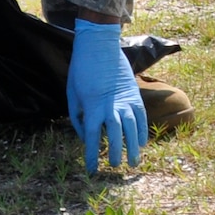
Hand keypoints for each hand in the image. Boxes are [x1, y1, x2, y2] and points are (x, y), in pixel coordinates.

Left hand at [66, 19, 146, 173]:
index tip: (92, 169)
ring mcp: (125, 99)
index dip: (91, 155)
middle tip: (114, 166)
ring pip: (132, 128)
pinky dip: (142, 130)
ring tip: (134, 161)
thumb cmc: (81, 70)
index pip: (92, 137)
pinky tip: (141, 142)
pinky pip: (141, 115)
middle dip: (115, 153)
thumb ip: (78, 117)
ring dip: (133, 146)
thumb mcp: (72, 94)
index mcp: (92, 107)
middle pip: (115, 135)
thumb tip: (85, 135)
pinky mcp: (134, 93)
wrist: (99, 45)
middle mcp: (111, 106)